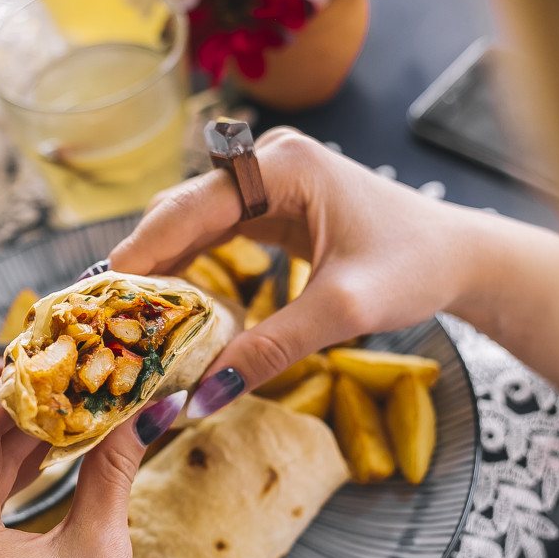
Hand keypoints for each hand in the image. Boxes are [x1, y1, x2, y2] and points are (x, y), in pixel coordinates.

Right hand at [109, 127, 476, 416]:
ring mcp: (268, 179)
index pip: (189, 207)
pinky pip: (214, 232)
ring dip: (160, 268)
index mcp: (283, 164)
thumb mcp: (342, 311)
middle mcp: (267, 160)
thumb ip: (270, 350)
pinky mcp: (273, 203)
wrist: (461, 256)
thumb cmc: (414, 269)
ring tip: (123, 317)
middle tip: (102, 317)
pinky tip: (167, 306)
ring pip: (190, 221)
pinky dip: (188, 267)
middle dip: (142, 263)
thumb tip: (202, 397)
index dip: (139, 252)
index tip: (97, 296)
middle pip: (180, 210)